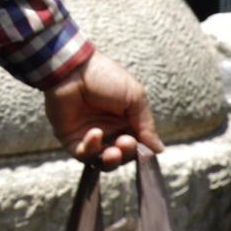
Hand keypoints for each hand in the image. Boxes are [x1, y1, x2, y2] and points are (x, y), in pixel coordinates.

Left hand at [43, 51, 163, 169]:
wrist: (73, 68)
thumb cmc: (106, 77)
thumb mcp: (134, 97)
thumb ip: (146, 125)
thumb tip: (159, 150)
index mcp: (125, 122)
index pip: (137, 147)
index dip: (140, 151)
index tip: (142, 146)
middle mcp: (108, 131)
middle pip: (121, 157)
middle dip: (126, 154)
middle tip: (125, 142)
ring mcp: (89, 136)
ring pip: (102, 162)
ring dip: (110, 160)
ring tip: (113, 151)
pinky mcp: (71, 139)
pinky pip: (82, 155)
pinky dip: (90, 150)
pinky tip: (95, 134)